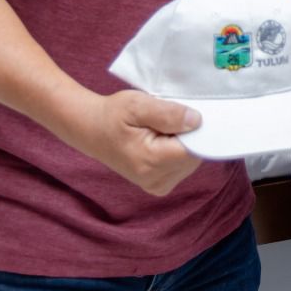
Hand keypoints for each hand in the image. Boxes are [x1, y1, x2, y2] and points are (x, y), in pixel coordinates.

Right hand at [62, 89, 204, 196]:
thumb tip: (197, 122)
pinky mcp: (159, 186)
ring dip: (184, 144)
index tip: (188, 115)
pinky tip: (163, 142)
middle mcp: (156, 180)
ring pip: (191, 162)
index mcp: (151, 162)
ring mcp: (158, 186)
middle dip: (190, 136)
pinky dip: (179, 152)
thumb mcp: (138, 104)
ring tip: (163, 131)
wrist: (92, 130)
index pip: (195, 149)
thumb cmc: (114, 114)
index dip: (197, 131)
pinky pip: (183, 167)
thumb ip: (168, 113)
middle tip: (170, 120)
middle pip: (195, 156)